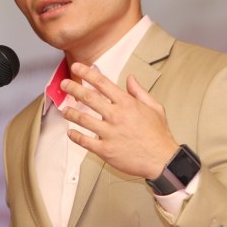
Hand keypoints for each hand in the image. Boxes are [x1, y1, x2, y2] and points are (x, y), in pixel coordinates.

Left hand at [60, 62, 178, 179]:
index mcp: (127, 104)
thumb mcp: (154, 107)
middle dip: (73, 88)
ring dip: (70, 113)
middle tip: (64, 84)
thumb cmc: (158, 135)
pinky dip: (75, 136)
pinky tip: (71, 133)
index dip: (87, 73)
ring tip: (65, 110)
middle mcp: (116, 116)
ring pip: (82, 119)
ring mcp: (109, 133)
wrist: (162, 160)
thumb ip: (139, 92)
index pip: (102, 83)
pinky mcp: (105, 150)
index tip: (77, 67)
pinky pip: (84, 141)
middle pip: (88, 97)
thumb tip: (130, 78)